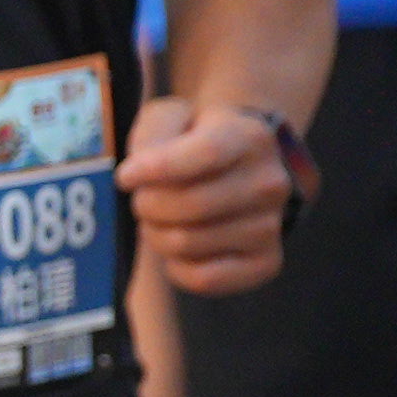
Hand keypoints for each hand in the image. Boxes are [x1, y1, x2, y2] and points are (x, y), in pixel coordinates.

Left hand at [129, 95, 302, 295]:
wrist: (235, 171)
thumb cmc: (192, 142)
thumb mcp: (171, 118)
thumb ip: (152, 134)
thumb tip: (137, 174)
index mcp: (250, 137)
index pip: (206, 154)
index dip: (157, 168)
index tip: (125, 176)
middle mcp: (270, 183)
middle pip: (190, 204)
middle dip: (148, 205)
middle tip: (142, 199)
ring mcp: (272, 226)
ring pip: (187, 243)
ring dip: (156, 234)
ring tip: (160, 219)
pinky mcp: (265, 263)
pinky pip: (202, 278)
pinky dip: (175, 266)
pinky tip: (178, 247)